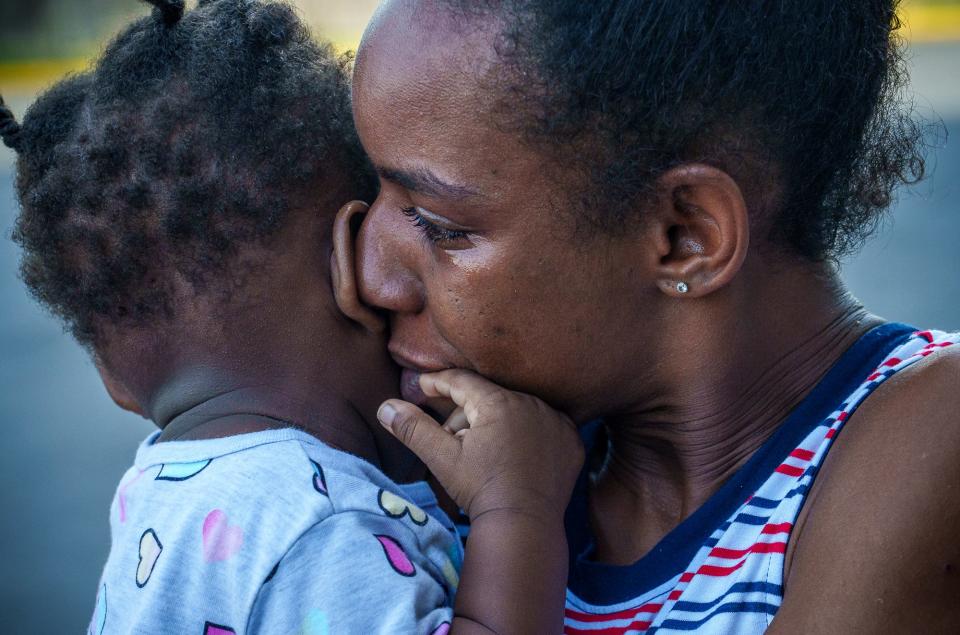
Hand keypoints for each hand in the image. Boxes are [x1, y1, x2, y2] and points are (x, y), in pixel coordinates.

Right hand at [377, 369, 584, 520]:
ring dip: (497, 423)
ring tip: (483, 453)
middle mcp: (531, 403)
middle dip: (465, 414)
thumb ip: (413, 428)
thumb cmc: (480, 489)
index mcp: (498, 402)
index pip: (462, 382)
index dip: (438, 383)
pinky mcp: (572, 440)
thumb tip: (385, 407)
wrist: (524, 526)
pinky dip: (529, 434)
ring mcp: (556, 421)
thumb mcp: (442, 458)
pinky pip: (545, 426)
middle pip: (488, 398)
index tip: (422, 387)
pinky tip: (515, 454)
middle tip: (452, 441)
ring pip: (516, 410)